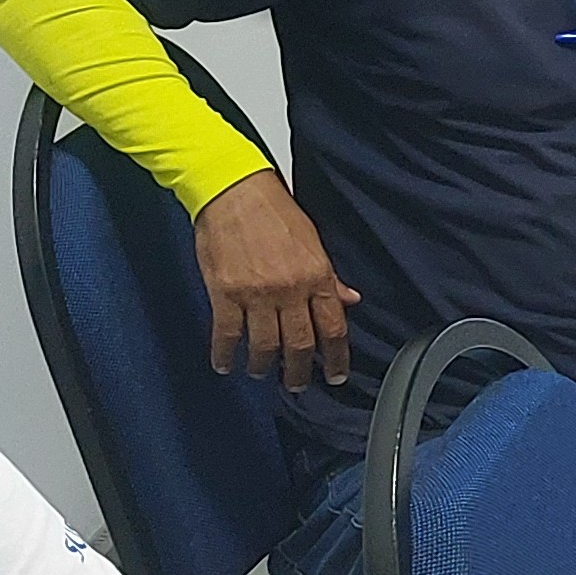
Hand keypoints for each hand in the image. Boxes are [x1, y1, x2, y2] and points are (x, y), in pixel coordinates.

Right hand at [192, 170, 360, 390]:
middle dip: (298, 372)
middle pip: (299, 345)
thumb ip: (330, 277)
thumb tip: (350, 300)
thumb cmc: (275, 212)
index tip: (335, 376)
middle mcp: (290, 290)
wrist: (234, 191)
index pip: (333, 328)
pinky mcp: (225, 294)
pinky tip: (225, 364)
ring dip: (262, 366)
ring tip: (260, 372)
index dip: (336, 358)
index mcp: (316, 277)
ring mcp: (256, 294)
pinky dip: (225, 354)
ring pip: (264, 346)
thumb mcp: (313, 241)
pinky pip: (227, 335)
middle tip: (295, 384)